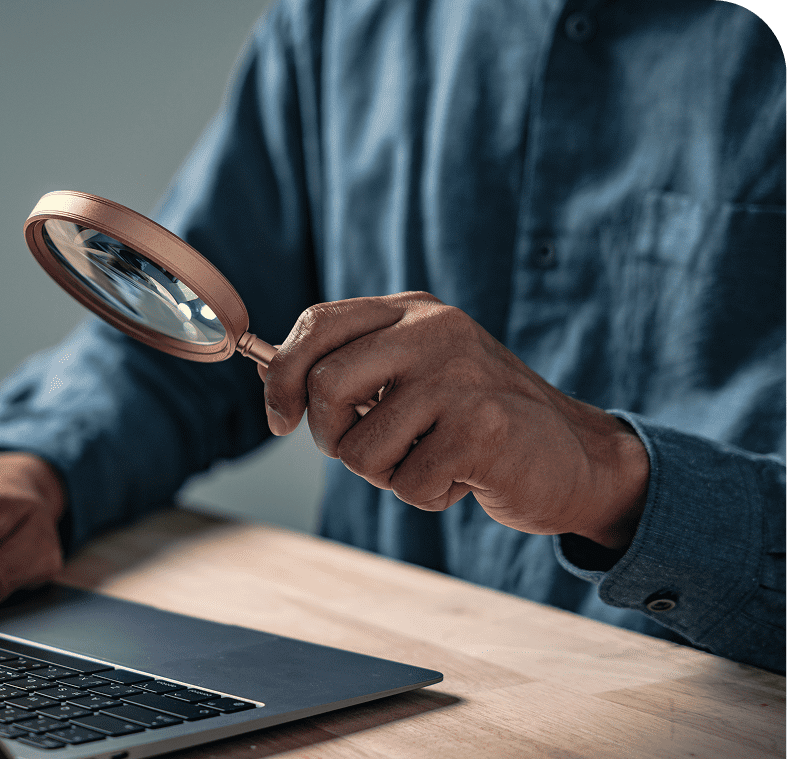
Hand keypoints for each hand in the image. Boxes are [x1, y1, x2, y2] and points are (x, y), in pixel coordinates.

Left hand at [261, 293, 648, 549]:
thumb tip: (279, 389)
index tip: (281, 420)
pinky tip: (462, 479)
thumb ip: (360, 370)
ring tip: (431, 461)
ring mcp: (459, 377)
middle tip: (367, 452)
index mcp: (413, 312)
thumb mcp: (419, 375)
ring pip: (360, 448)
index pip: (318, 323)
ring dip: (385, 475)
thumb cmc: (478, 422)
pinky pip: (406, 482)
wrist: (576, 456)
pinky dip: (426, 495)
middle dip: (329, 437)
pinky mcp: (480, 428)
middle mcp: (435, 331)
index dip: (282, 375)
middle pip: (325, 385)